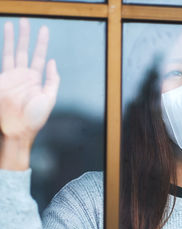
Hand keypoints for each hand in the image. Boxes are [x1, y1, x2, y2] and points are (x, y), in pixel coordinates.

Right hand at [0, 18, 59, 169]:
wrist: (19, 131)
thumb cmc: (36, 118)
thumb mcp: (50, 98)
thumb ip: (52, 79)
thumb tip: (52, 61)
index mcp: (36, 79)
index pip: (39, 56)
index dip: (41, 43)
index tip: (44, 30)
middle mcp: (23, 76)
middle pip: (24, 51)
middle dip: (25, 36)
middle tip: (26, 20)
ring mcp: (10, 78)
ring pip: (10, 53)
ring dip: (11, 39)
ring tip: (13, 24)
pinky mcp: (1, 83)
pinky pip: (2, 64)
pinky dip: (3, 52)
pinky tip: (5, 42)